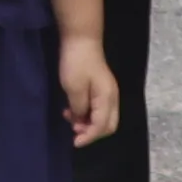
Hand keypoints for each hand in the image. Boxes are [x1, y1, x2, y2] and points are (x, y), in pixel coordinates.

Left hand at [54, 32, 120, 147]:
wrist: (81, 38)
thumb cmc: (77, 63)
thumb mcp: (74, 88)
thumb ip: (79, 108)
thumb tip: (80, 121)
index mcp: (107, 98)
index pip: (101, 126)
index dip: (89, 137)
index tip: (74, 142)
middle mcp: (112, 98)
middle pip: (107, 125)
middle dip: (91, 132)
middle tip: (74, 132)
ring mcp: (107, 92)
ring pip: (102, 118)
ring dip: (87, 123)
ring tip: (69, 119)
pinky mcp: (100, 88)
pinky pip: (97, 108)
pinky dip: (86, 114)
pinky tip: (71, 110)